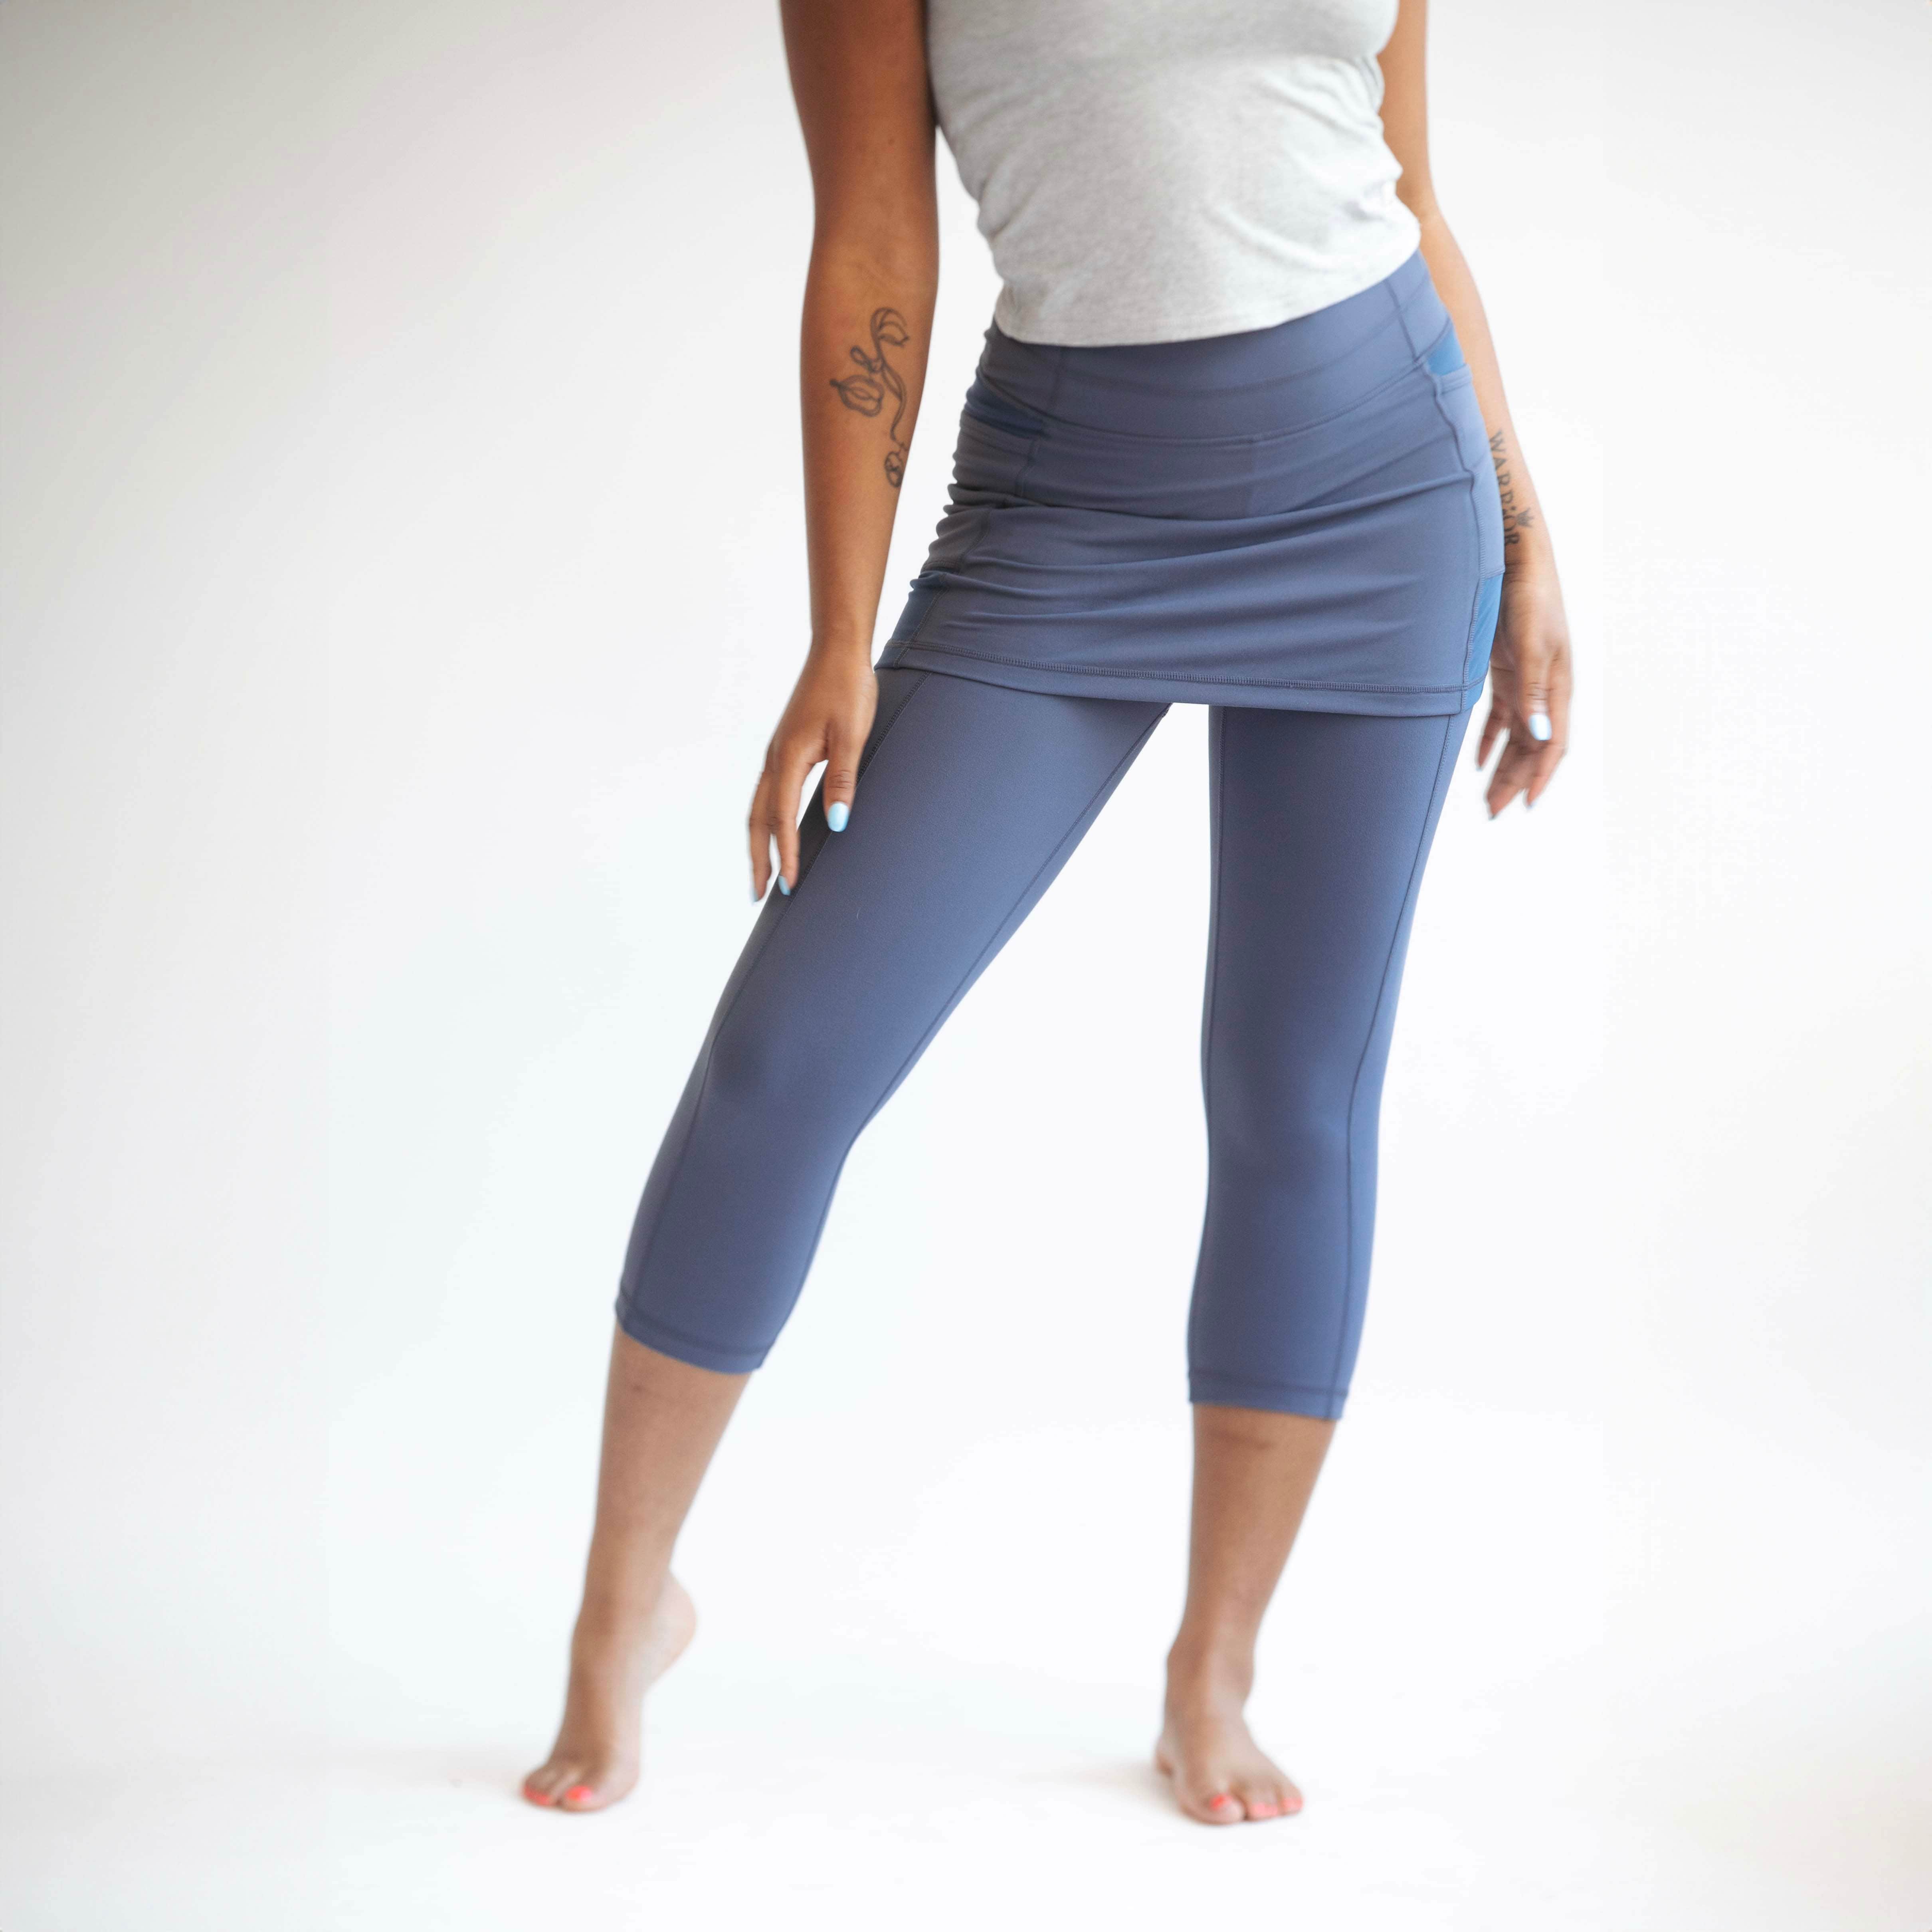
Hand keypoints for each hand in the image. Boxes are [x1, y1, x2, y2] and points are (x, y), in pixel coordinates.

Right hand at [748, 646, 876, 898]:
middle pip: (758, 819)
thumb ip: (842, 781)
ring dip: (758, 841)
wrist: (837, 650)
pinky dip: (766, 819)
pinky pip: (767, 792)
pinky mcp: (784, 747)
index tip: (788, 884)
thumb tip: (836, 824)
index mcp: (790, 757)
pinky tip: (774, 830)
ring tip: (762, 871)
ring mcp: (776, 752)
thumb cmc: (848, 688)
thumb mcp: (852, 735)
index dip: (785, 854)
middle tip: (760, 893)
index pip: (783, 818)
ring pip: (759, 807)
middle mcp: (775, 757)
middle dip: (759, 857)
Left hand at [1477, 563, 1571, 814]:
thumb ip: (1534, 691)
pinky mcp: (1507, 673)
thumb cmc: (1530, 597)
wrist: (1517, 562)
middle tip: (1494, 812)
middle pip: (1532, 748)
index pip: (1553, 744)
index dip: (1540, 776)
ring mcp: (1526, 682)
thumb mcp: (1532, 644)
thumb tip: (1540, 735)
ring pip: (1516, 738)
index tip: (1524, 804)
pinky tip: (1477, 763)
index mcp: (1558, 688)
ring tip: (1487, 798)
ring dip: (1502, 768)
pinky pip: (1501, 718)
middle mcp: (1544, 691)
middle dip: (1515, 781)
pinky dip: (1490, 741)